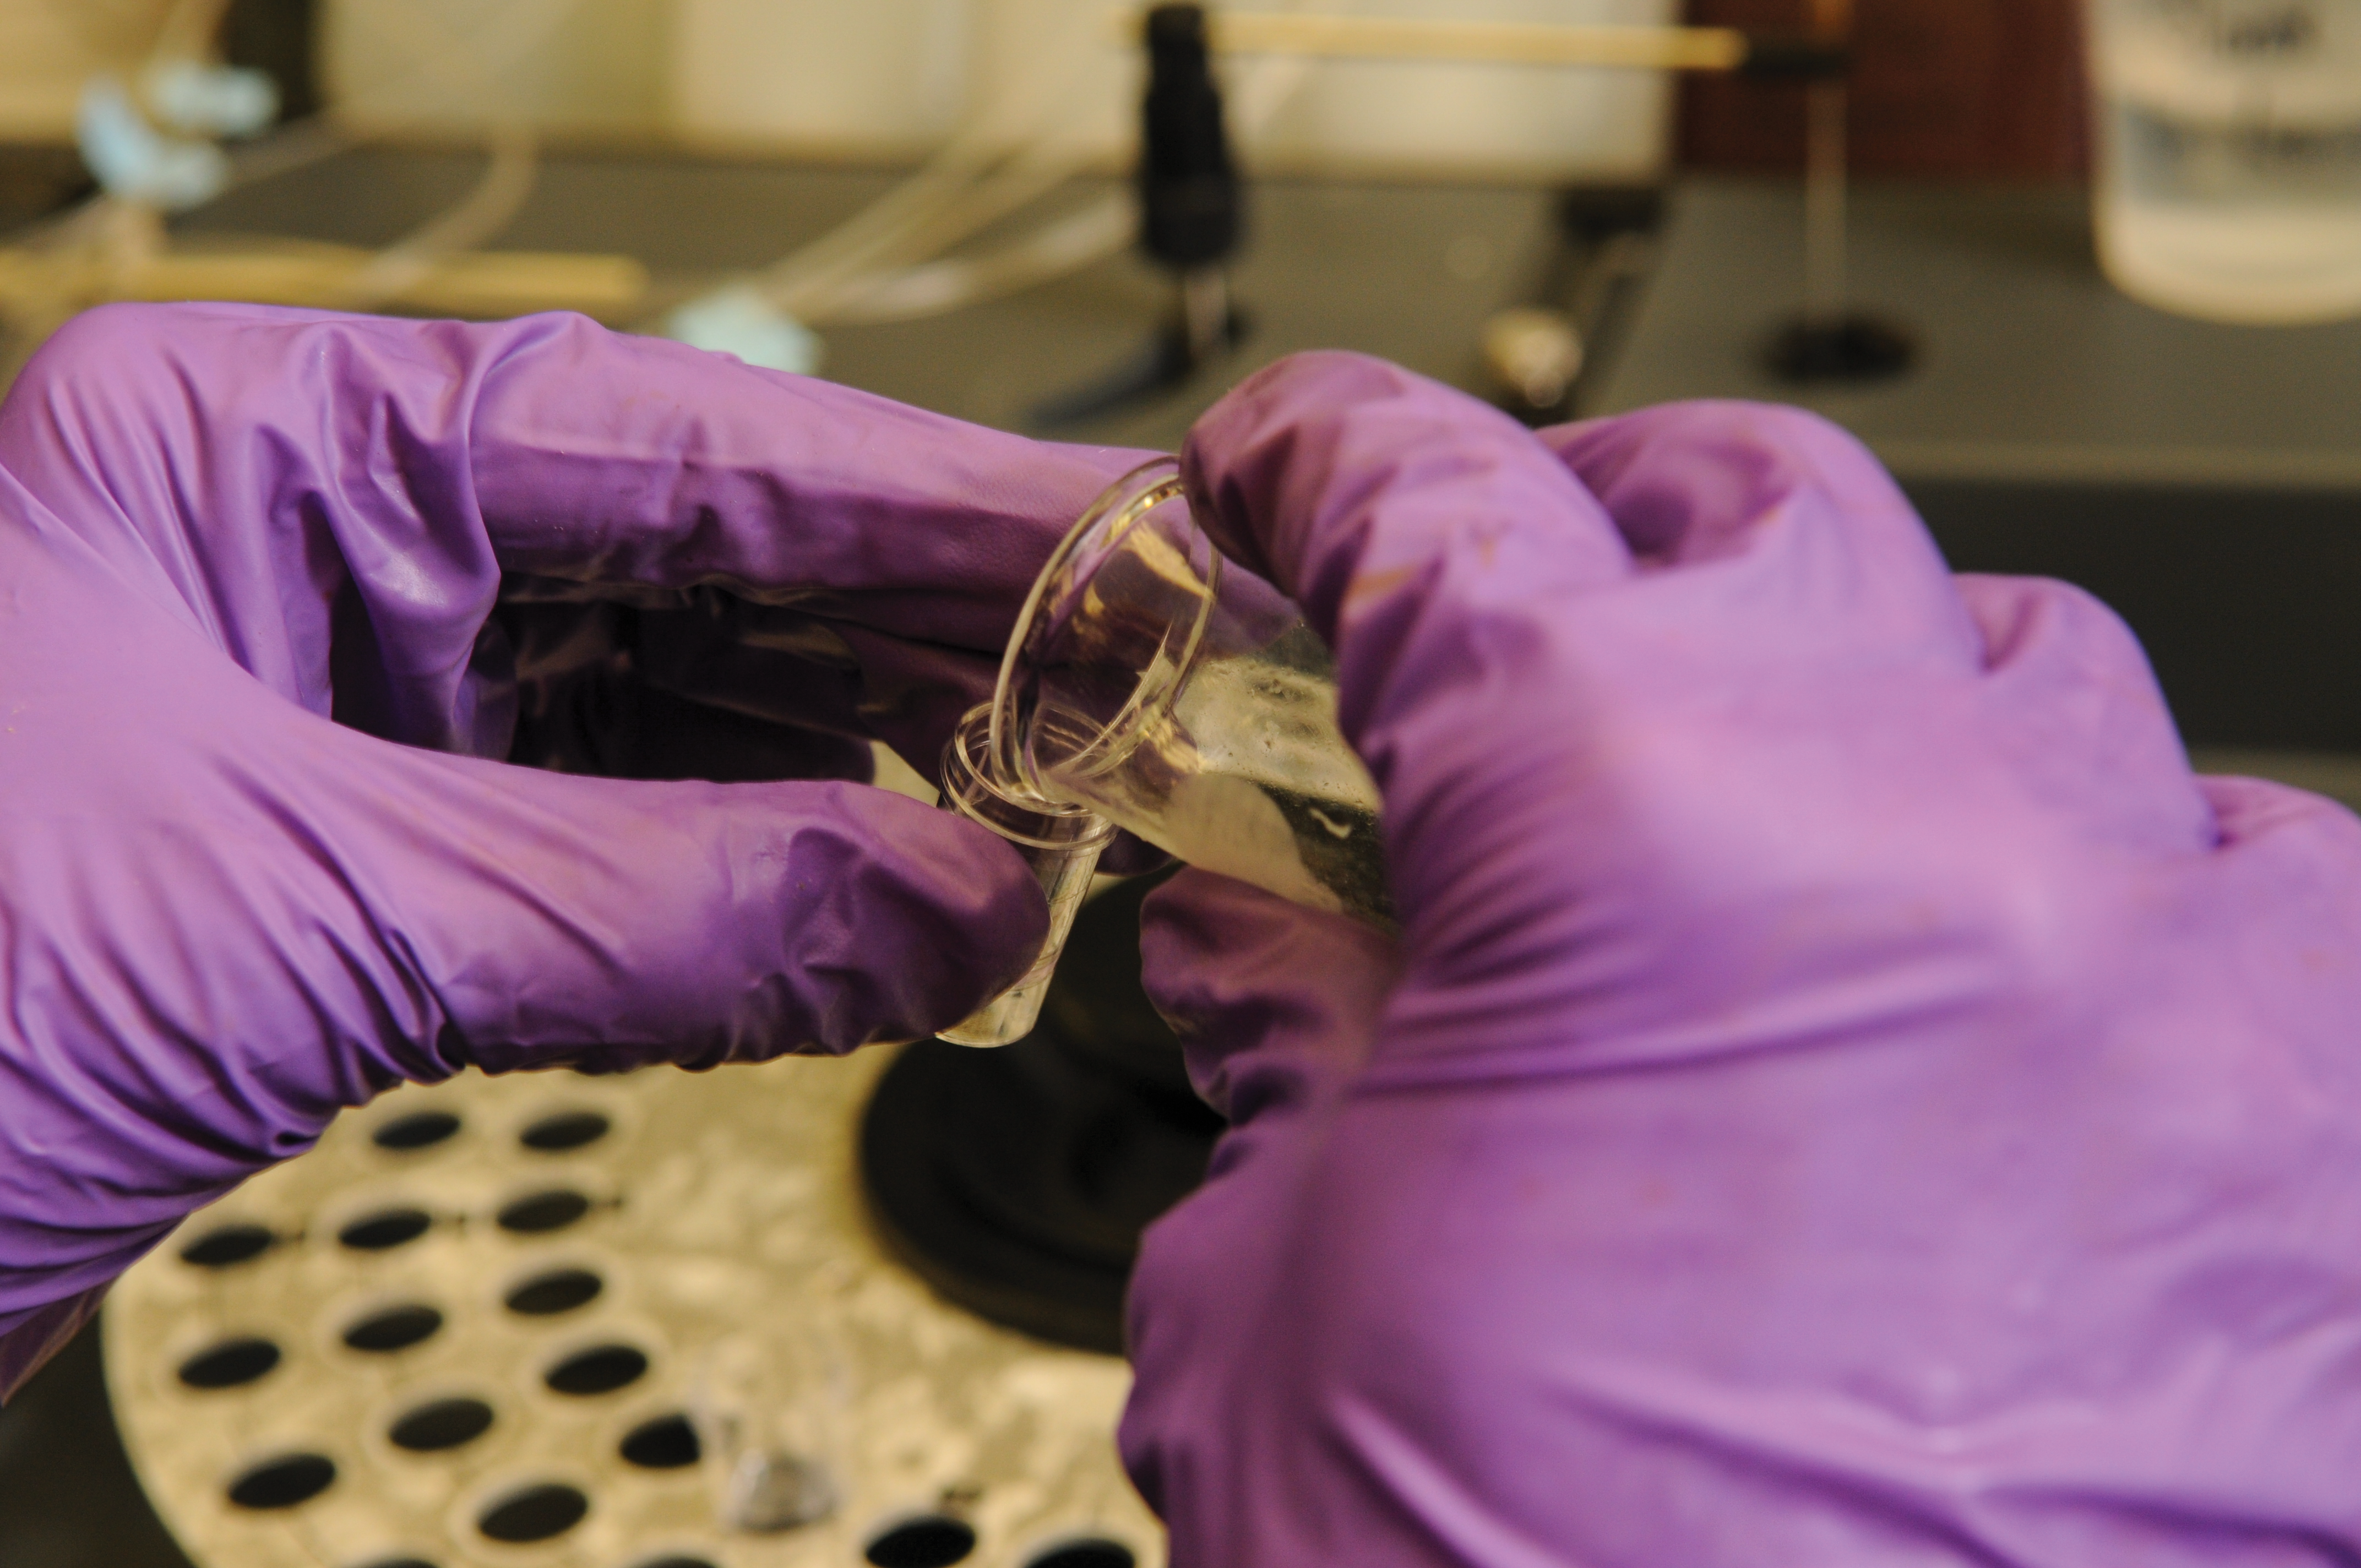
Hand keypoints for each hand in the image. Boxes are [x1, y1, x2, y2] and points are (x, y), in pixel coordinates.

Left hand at [0, 303, 1149, 1392]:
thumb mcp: (302, 929)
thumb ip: (670, 912)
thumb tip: (959, 910)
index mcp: (241, 451)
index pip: (669, 433)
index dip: (925, 490)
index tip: (1120, 527)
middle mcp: (294, 548)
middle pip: (692, 555)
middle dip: (919, 628)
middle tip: (1131, 675)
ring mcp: (324, 706)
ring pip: (664, 707)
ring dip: (856, 767)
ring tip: (1044, 796)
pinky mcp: (343, 866)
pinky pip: (604, 845)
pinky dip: (749, 883)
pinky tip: (884, 899)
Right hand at [1119, 352, 2360, 1564]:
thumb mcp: (1291, 1311)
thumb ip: (1283, 1054)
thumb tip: (1257, 933)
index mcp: (1623, 827)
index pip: (1430, 500)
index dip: (1325, 454)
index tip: (1290, 461)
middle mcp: (1936, 830)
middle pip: (1761, 509)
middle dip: (1609, 525)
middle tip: (1523, 606)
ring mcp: (2175, 976)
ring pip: (2028, 670)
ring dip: (1872, 717)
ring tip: (1781, 842)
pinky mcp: (2329, 1147)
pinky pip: (2254, 891)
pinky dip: (2111, 903)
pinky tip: (2026, 1011)